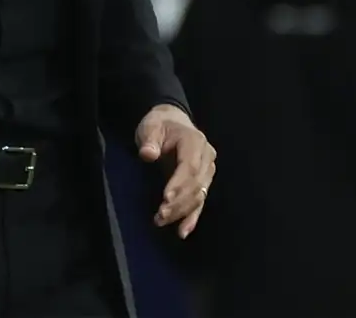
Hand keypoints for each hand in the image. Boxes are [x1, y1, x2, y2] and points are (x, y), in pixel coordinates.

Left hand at [136, 104, 215, 238]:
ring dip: (182, 212)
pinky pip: (200, 202)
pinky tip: (182, 232)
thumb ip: (149, 140)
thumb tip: (147, 154)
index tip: (165, 198)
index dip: (179, 183)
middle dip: (179, 202)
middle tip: (160, 215)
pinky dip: (192, 218)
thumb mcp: (150, 126)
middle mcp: (206, 157)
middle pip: (196, 184)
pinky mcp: (203, 182)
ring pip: (198, 196)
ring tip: (161, 221)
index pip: (190, 166)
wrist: (172, 122)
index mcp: (195, 141)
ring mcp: (207, 171)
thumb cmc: (159, 125)